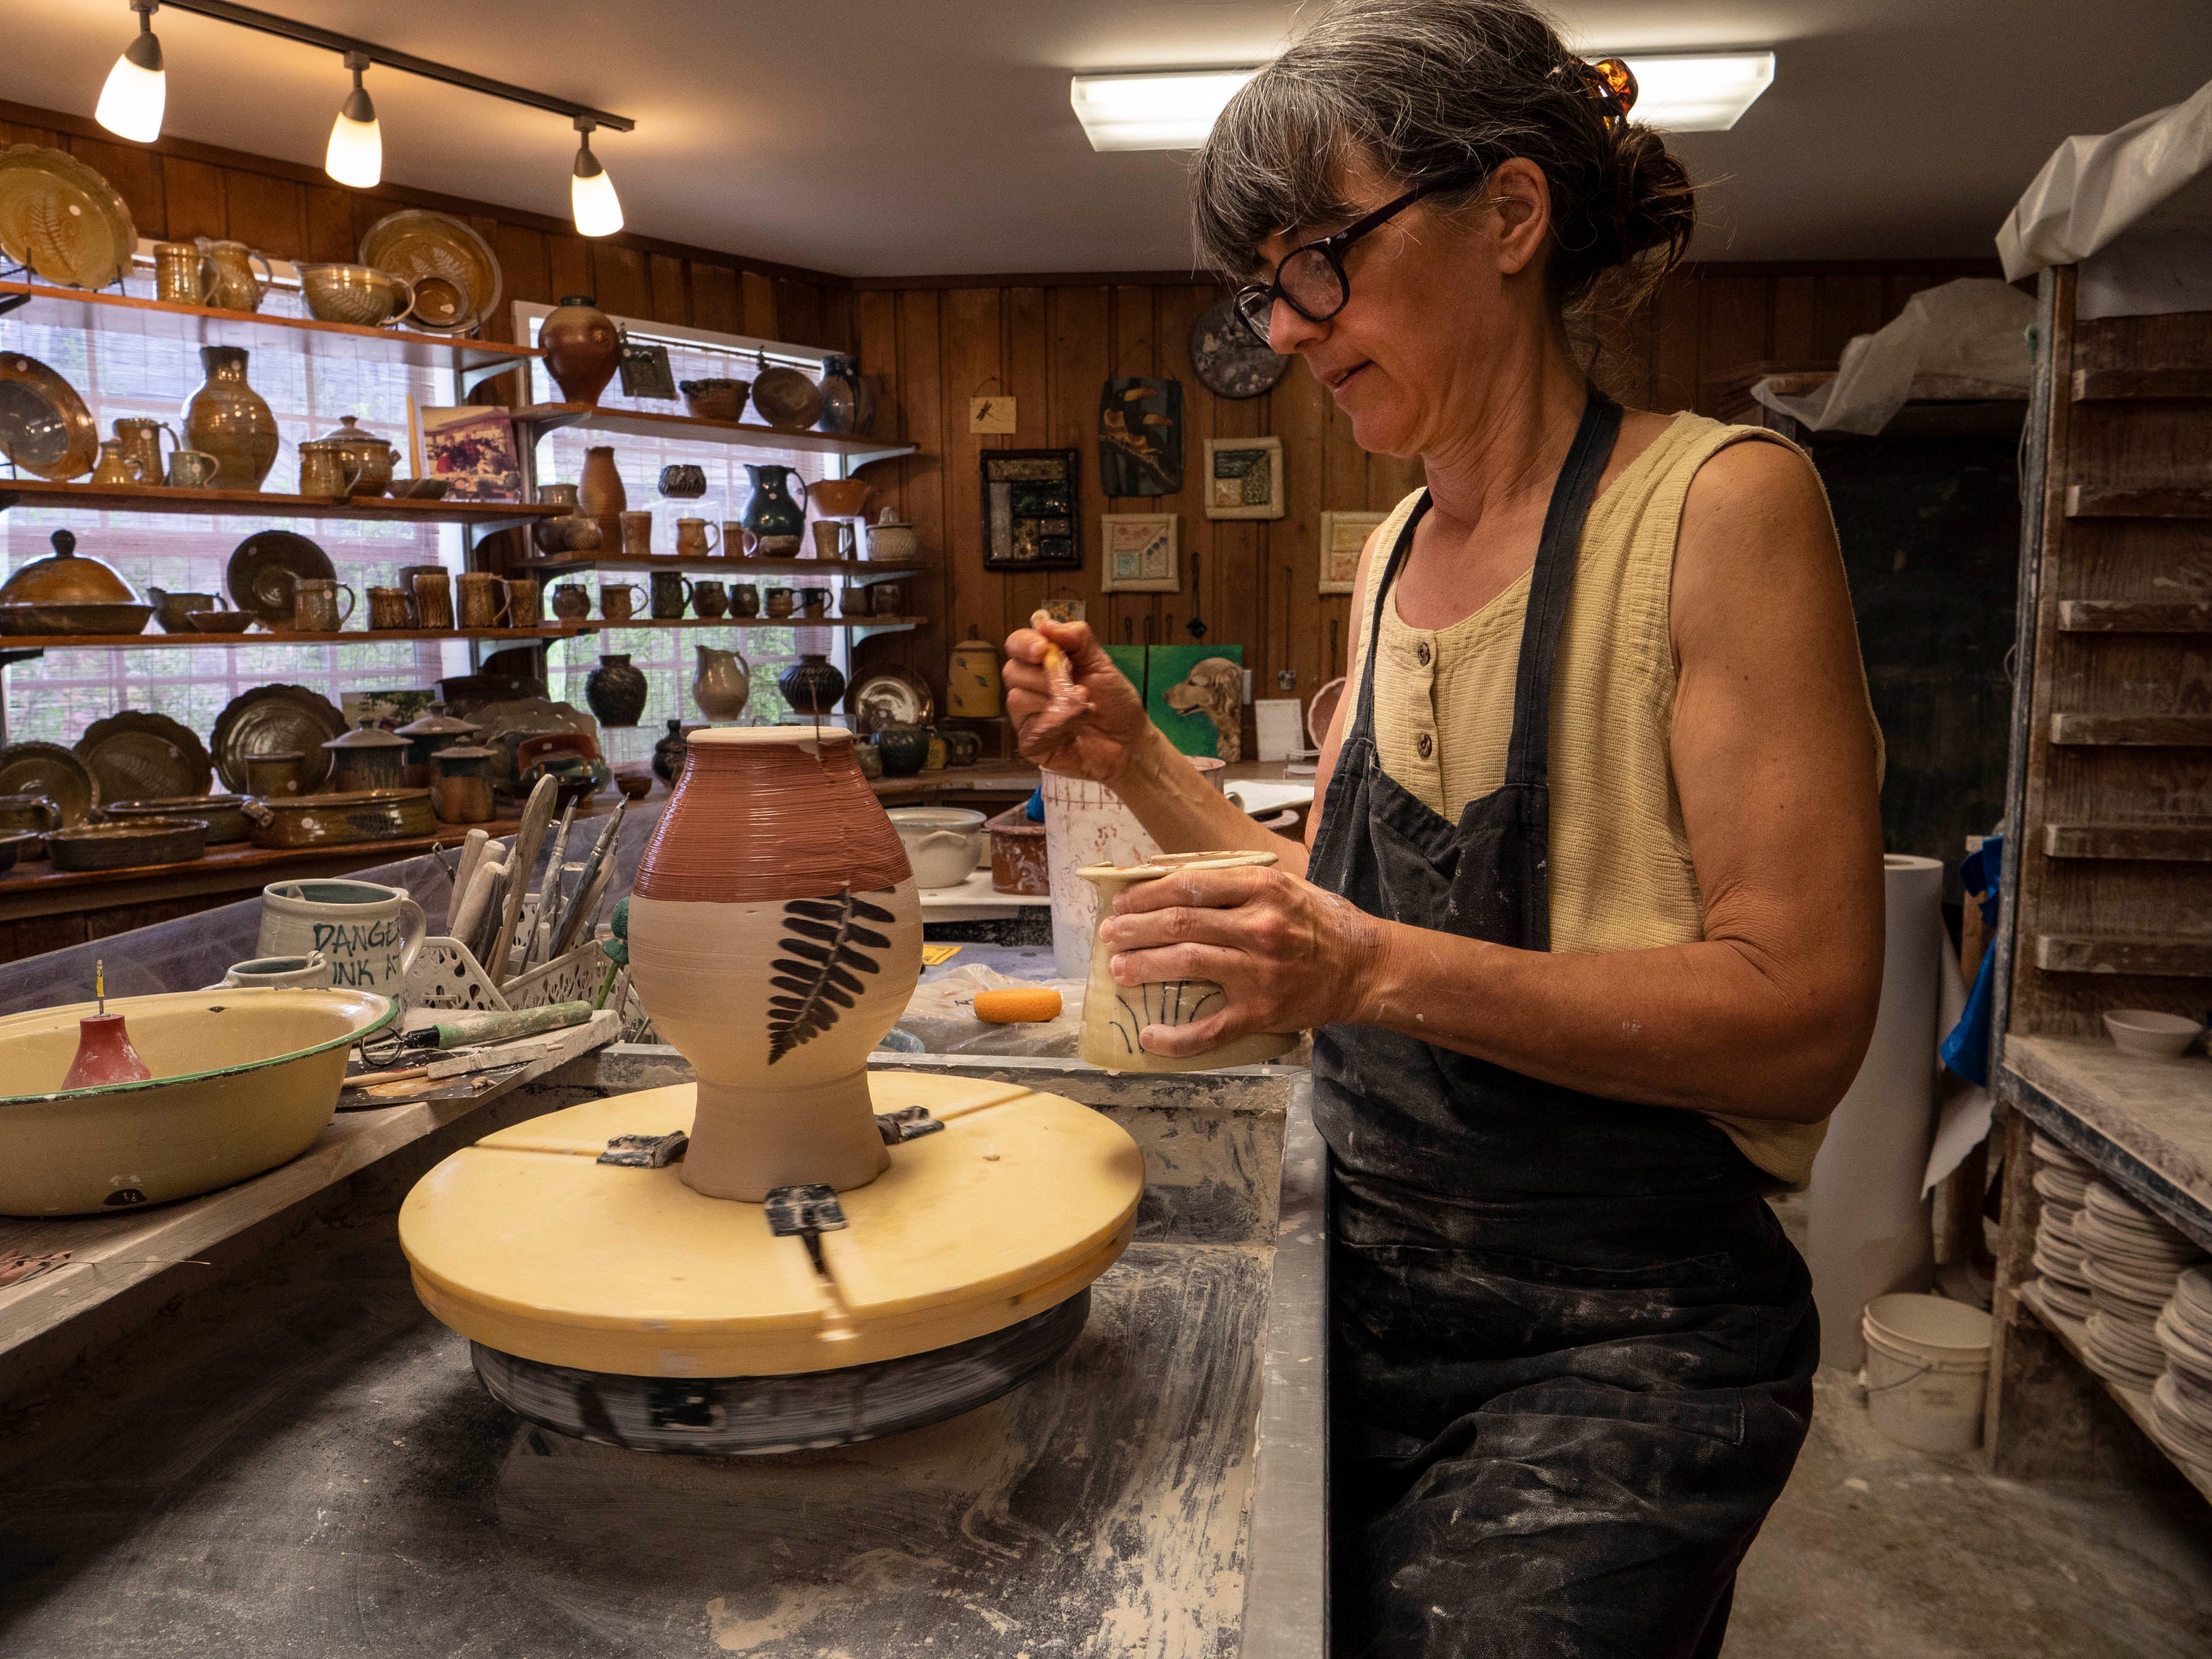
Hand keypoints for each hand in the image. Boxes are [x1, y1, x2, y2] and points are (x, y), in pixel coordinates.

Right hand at [1003, 617, 1151, 781]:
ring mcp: (1027, 716)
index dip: (1024, 644)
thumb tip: (1046, 624)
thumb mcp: (1101, 664)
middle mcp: (1029, 687)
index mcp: (1043, 664)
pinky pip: (1029, 729)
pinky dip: (1057, 727)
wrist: (1129, 742)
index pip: (1017, 645)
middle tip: (1078, 688)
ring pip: (1018, 699)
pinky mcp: (1030, 743)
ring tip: (1086, 710)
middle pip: (1012, 671)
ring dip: (1057, 703)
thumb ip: (1078, 639)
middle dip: (1045, 677)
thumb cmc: (1114, 702)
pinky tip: (1075, 731)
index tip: (1043, 650)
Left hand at [1097, 862, 1388, 1055]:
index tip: (1123, 901)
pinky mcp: (1262, 1012)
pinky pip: (1211, 1029)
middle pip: (1180, 922)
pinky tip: (1149, 1036)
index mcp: (1263, 888)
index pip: (1190, 885)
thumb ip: (1236, 883)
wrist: (1366, 968)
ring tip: (1119, 968)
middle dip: (1135, 928)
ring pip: (1187, 964)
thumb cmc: (1322, 923)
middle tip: (1109, 934)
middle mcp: (1259, 926)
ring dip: (1145, 965)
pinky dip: (1176, 1037)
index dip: (1147, 893)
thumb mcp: (1286, 886)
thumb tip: (1174, 882)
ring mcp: (1259, 972)